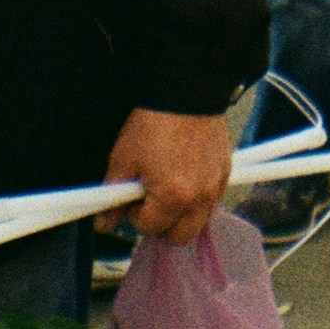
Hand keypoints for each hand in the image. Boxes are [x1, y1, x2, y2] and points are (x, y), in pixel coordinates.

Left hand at [105, 108, 232, 245]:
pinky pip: (212, 201)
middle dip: (162, 223)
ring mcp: (216, 186)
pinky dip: (198, 199)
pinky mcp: (226, 173)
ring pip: (199, 221)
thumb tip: (103, 224)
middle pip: (180, 236)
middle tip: (150, 200)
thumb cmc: (153, 124)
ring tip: (169, 187)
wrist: (186, 92)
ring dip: (182, 215)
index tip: (132, 195)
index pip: (150, 228)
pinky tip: (186, 177)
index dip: (135, 214)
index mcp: (172, 198)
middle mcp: (200, 198)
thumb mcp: (124, 160)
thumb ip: (112, 198)